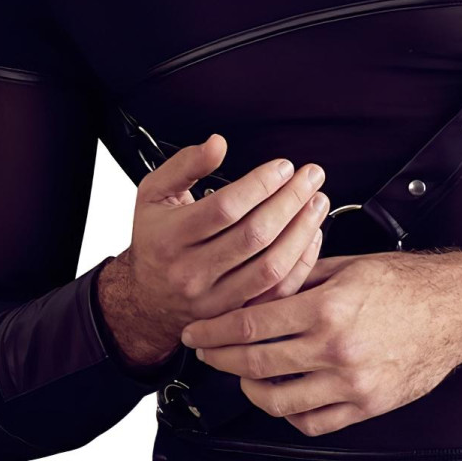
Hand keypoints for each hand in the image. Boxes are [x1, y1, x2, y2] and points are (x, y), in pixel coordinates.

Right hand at [120, 134, 329, 357]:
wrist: (144, 302)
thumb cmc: (155, 241)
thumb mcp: (154, 194)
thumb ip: (185, 165)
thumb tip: (217, 144)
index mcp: (170, 238)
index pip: (225, 208)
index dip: (261, 184)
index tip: (283, 166)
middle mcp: (192, 272)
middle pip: (254, 235)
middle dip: (291, 201)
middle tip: (311, 177)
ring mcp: (214, 300)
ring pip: (270, 267)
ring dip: (302, 231)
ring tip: (317, 202)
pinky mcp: (234, 316)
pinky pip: (276, 292)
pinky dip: (301, 264)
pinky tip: (311, 236)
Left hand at [180, 251, 461, 436]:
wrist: (454, 310)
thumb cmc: (403, 282)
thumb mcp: (347, 265)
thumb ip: (299, 279)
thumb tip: (255, 290)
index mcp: (328, 308)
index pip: (252, 325)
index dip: (215, 331)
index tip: (196, 332)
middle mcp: (335, 349)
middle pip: (256, 364)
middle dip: (220, 359)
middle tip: (205, 352)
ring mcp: (351, 384)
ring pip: (278, 401)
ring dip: (250, 388)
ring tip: (243, 374)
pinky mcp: (365, 407)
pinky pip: (312, 422)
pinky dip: (288, 413)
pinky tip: (282, 395)